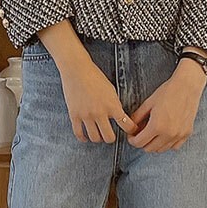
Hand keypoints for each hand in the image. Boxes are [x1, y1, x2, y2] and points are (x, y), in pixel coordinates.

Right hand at [44, 21, 123, 142]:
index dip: (131, 130)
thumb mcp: (111, 89)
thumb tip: (119, 117)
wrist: (77, 69)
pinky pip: (79, 134)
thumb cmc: (95, 76)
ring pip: (95, 138)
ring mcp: (86, 115)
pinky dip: (83, 138)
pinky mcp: (74, 115)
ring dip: (98, 138)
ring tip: (98, 134)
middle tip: (110, 134)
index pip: (126, 124)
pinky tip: (86, 137)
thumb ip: (115, 105)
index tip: (131, 131)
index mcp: (112, 105)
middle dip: (111, 138)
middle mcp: (100, 113)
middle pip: (109, 137)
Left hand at [130, 57, 206, 148]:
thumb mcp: (149, 102)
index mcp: (157, 126)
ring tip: (154, 132)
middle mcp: (168, 134)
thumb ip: (138, 117)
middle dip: (143, 142)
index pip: (139, 143)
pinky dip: (168, 143)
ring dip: (155, 144)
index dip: (132, 140)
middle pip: (149, 149)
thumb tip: (131, 127)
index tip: (132, 136)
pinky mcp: (186, 134)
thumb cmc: (168, 91)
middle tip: (142, 132)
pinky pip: (174, 146)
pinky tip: (165, 133)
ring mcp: (179, 135)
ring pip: (161, 149)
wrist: (187, 86)